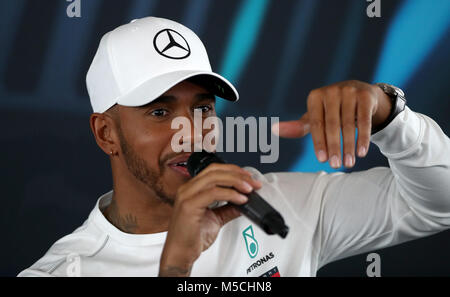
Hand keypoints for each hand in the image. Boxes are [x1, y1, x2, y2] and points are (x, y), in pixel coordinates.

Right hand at [159, 164, 261, 275]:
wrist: (180, 254)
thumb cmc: (192, 237)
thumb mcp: (216, 219)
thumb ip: (228, 209)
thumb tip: (244, 202)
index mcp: (192, 189)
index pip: (214, 170)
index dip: (234, 171)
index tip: (249, 178)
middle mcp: (187, 189)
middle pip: (215, 171)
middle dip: (237, 174)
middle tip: (253, 183)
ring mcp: (186, 196)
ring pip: (214, 178)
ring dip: (236, 182)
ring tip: (249, 189)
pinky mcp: (189, 206)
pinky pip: (213, 193)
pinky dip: (230, 194)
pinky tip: (241, 199)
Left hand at [273, 80, 391, 167]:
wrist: (360, 94)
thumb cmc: (331, 110)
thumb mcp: (314, 118)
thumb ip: (298, 127)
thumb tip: (273, 130)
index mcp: (315, 97)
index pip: (316, 124)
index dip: (318, 143)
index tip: (322, 160)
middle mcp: (331, 91)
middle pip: (332, 125)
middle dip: (334, 147)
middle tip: (335, 165)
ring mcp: (349, 91)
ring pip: (349, 124)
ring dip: (348, 146)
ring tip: (349, 163)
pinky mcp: (365, 96)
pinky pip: (364, 120)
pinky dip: (363, 138)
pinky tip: (362, 153)